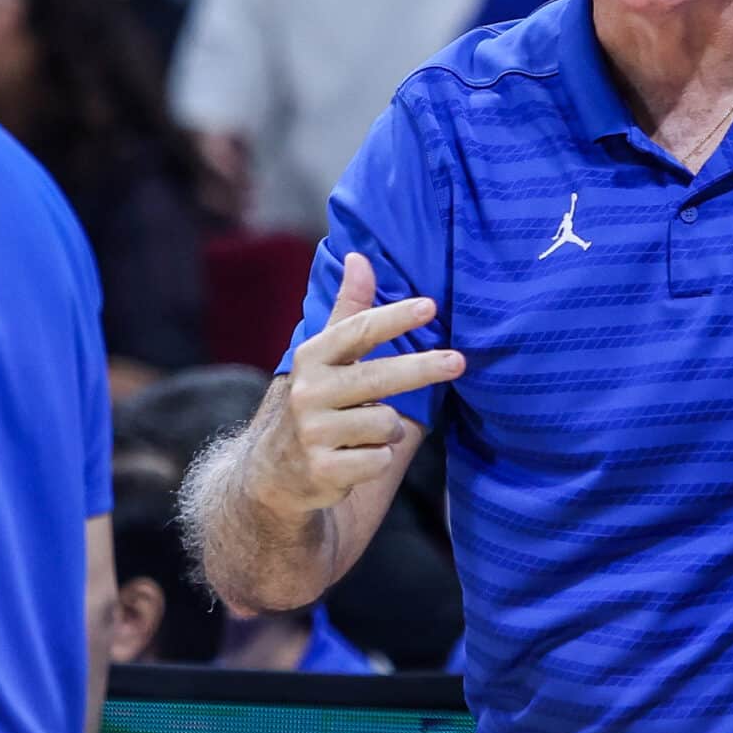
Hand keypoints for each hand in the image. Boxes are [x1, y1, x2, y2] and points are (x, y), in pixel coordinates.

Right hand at [267, 253, 461, 511]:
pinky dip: (378, 460)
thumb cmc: (315, 403)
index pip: (357, 331)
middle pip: (380, 377)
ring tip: (364, 433)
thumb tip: (359, 257)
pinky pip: (380, 460)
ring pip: (387, 424)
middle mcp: (308, 392)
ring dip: (389, 431)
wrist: (274, 474)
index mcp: (312, 358)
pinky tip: (356, 459)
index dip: (394, 318)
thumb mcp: (325, 357)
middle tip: (458, 361)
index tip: (430, 307)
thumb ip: (348, 310)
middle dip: (423, 369)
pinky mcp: (324, 470)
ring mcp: (314, 433)